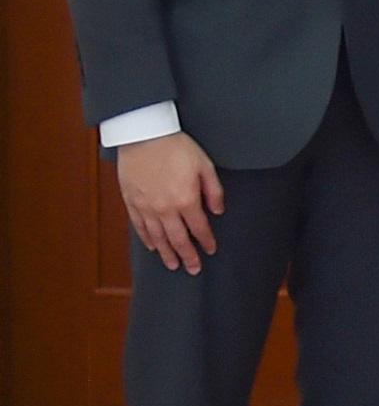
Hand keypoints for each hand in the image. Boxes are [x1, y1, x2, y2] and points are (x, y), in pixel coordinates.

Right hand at [114, 133, 223, 275]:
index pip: (198, 228)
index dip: (206, 241)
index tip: (211, 250)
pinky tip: (153, 247)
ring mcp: (146, 207)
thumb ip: (213, 191)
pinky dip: (147, 239)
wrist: (144, 135)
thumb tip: (218, 211)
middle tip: (194, 269)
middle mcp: (165, 209)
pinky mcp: (131, 202)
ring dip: (167, 253)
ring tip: (173, 266)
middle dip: (188, 256)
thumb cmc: (176, 147)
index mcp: (186, 200)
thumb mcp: (205, 165)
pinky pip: (139, 226)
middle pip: (178, 239)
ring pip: (157, 237)